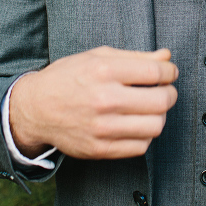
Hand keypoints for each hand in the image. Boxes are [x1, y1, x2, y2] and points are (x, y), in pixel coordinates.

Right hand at [8, 46, 178, 159]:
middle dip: (170, 93)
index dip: (169, 72)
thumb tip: (167, 57)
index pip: (155, 72)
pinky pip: (140, 146)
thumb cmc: (68, 77)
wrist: (35, 108)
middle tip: (164, 90)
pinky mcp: (99, 149)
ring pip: (155, 126)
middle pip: (161, 100)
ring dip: (160, 116)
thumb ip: (135, 57)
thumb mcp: (98, 57)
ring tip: (150, 108)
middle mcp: (103, 99)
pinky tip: (137, 124)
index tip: (169, 73)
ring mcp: (101, 127)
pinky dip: (145, 135)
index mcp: (104, 71)